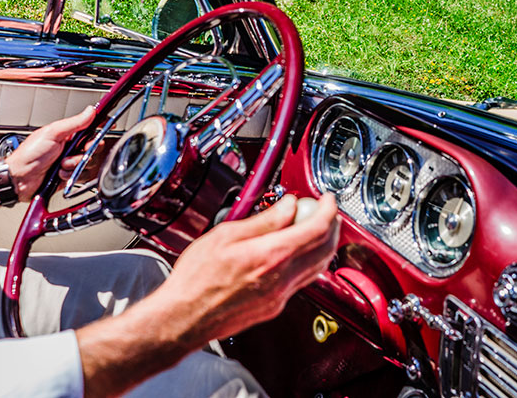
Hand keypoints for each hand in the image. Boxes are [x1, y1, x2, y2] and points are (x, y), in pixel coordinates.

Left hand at [6, 105, 95, 200]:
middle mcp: (70, 146)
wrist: (19, 178)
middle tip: (76, 151)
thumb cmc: (29, 154)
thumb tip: (90, 111)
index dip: (101, 124)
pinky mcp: (69, 175)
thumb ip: (74, 122)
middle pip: (93, 146)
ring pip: (88, 162)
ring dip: (75, 164)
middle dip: (86, 150)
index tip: (110, 123)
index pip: (89, 125)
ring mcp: (70, 161)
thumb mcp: (53, 133)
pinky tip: (60, 173)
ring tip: (61, 164)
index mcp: (67, 132)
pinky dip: (71, 175)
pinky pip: (81, 175)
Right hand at [150, 193, 339, 346]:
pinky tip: (294, 252)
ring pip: (318, 267)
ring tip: (313, 228)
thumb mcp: (226, 235)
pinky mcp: (275, 307)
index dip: (328, 209)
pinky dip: (307, 262)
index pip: (317, 229)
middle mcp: (281, 279)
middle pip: (325, 249)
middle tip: (325, 210)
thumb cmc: (197, 279)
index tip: (327, 199)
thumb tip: (288, 206)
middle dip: (332, 225)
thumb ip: (263, 220)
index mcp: (271, 256)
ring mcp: (280, 296)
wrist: (184, 317)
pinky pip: (302, 280)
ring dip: (323, 245)